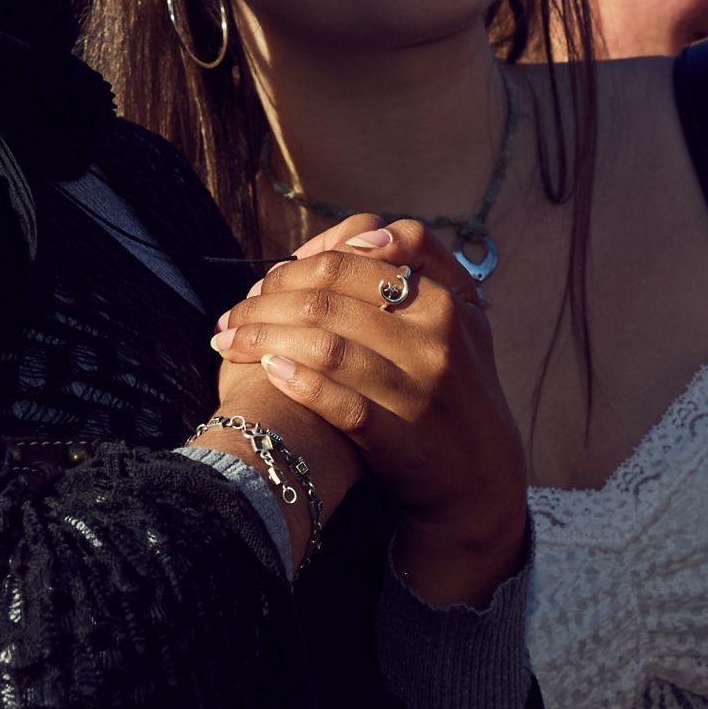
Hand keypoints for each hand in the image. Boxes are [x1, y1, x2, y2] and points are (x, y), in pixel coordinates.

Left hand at [216, 217, 527, 602]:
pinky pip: (340, 403)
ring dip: (264, 339)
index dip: (297, 265)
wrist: (478, 473)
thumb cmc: (454, 381)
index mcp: (445, 300)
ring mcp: (418, 389)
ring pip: (325, 346)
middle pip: (328, 300)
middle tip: (232, 314)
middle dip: (266, 301)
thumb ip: (420, 265)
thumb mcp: (459, 315)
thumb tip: (364, 235)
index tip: (266, 280)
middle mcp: (435, 340)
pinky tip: (268, 371)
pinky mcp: (400, 438)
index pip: (352, 261)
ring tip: (229, 343)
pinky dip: (298, 382)